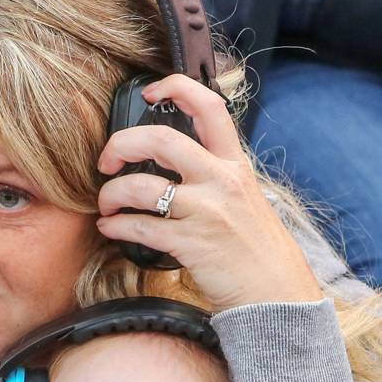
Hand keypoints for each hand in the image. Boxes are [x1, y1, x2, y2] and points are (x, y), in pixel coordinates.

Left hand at [96, 74, 323, 310]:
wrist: (275, 293)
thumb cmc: (254, 248)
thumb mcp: (243, 198)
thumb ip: (214, 174)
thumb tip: (173, 161)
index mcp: (233, 164)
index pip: (209, 106)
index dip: (176, 88)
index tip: (150, 92)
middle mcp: (220, 180)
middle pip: (160, 139)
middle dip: (121, 145)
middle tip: (107, 160)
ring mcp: (206, 211)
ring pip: (140, 186)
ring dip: (111, 193)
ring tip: (106, 203)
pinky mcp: (189, 243)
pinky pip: (138, 226)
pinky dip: (115, 225)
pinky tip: (110, 227)